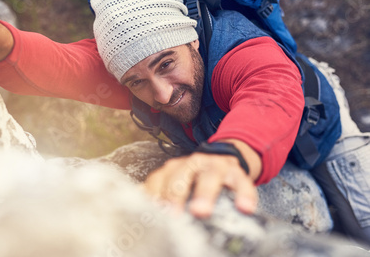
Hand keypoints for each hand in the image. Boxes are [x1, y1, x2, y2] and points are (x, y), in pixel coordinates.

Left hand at [144, 149, 258, 217]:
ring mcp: (214, 165)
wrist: (223, 162)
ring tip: (201, 212)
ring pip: (209, 176)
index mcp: (171, 169)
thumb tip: (135, 217)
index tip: (151, 215)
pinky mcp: (235, 171)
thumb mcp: (175, 185)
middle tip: (173, 216)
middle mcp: (190, 164)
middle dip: (174, 195)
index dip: (153, 198)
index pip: (157, 182)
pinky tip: (245, 208)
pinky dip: (243, 194)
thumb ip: (158, 196)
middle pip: (179, 177)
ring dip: (204, 193)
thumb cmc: (194, 181)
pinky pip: (241, 181)